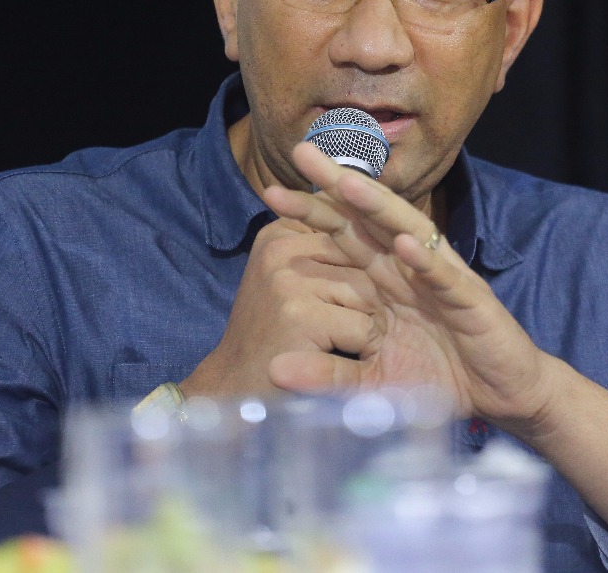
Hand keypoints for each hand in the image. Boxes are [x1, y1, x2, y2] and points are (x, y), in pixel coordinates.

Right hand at [179, 216, 382, 397]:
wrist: (237, 392)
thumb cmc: (276, 338)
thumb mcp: (292, 283)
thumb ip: (323, 251)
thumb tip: (371, 214)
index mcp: (279, 234)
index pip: (346, 225)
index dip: (358, 267)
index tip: (335, 295)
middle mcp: (279, 248)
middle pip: (362, 260)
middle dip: (364, 300)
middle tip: (332, 328)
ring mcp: (287, 279)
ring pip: (367, 293)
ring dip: (364, 326)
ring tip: (330, 342)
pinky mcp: (299, 314)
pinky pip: (363, 327)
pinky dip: (359, 351)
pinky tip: (331, 359)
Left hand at [260, 141, 553, 426]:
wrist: (502, 394)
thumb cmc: (440, 379)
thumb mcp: (373, 382)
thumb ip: (328, 374)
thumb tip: (274, 371)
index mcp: (385, 280)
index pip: (344, 236)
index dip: (311, 213)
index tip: (270, 192)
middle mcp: (409, 268)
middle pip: (368, 219)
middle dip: (337, 185)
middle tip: (302, 151)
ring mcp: (441, 279)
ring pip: (406, 232)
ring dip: (377, 207)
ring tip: (346, 182)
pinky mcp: (470, 301)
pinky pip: (444, 277)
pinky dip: (424, 261)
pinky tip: (402, 243)